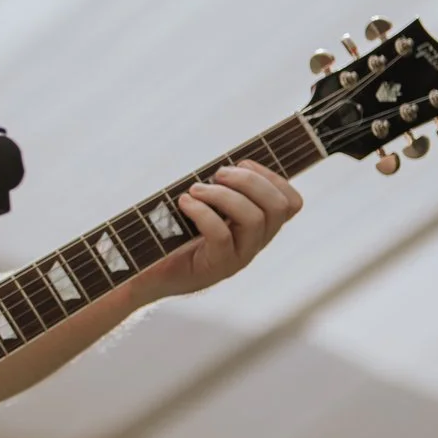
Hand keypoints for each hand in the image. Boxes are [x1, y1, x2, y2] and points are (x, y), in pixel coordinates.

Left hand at [131, 160, 302, 304]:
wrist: (147, 274)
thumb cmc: (172, 234)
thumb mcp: (203, 206)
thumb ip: (220, 188)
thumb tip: (225, 163)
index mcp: (258, 226)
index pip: (291, 203)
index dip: (273, 177)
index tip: (242, 164)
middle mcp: (255, 243)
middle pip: (278, 207)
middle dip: (249, 181)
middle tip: (217, 173)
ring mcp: (238, 258)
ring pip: (253, 219)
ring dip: (223, 195)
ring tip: (194, 189)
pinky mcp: (215, 267)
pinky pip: (221, 236)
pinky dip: (202, 212)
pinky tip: (184, 203)